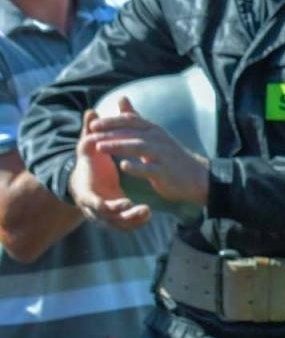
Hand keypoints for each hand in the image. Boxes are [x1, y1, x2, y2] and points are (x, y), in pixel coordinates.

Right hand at [68, 108, 151, 230]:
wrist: (83, 184)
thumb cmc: (88, 165)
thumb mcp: (88, 149)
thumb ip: (90, 133)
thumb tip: (91, 112)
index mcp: (85, 194)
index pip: (96, 205)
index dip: (110, 206)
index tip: (126, 202)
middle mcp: (93, 209)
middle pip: (109, 221)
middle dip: (126, 218)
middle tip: (144, 212)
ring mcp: (103, 215)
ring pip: (119, 225)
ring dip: (134, 221)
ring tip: (149, 213)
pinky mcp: (113, 218)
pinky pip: (125, 225)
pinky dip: (136, 223)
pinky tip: (148, 215)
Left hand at [84, 98, 208, 208]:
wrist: (196, 176)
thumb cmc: (170, 155)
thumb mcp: (153, 133)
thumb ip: (135, 118)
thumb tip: (122, 98)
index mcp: (153, 130)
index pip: (131, 121)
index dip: (112, 121)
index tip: (93, 124)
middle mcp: (158, 139)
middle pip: (132, 132)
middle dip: (110, 132)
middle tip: (91, 134)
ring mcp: (162, 155)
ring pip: (138, 147)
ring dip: (119, 146)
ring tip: (100, 147)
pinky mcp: (165, 172)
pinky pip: (150, 169)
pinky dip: (137, 167)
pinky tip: (124, 167)